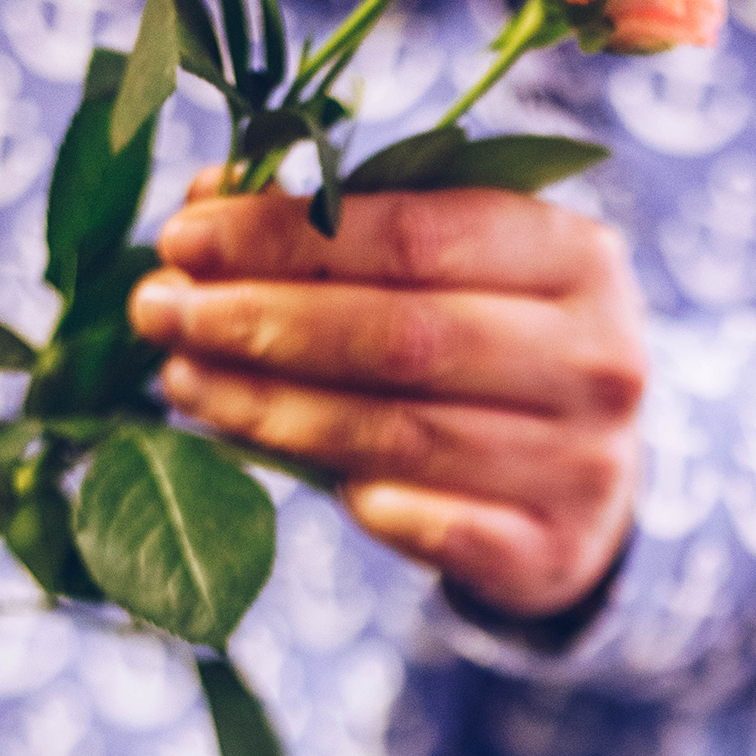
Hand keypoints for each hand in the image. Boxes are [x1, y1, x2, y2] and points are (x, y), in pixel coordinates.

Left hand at [127, 178, 646, 620]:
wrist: (584, 495)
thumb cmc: (493, 355)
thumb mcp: (451, 278)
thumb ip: (345, 235)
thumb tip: (203, 202)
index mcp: (577, 256)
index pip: (415, 233)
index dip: (287, 234)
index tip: (184, 236)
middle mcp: (596, 356)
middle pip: (400, 334)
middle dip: (260, 319)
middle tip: (159, 308)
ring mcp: (583, 463)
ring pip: (395, 432)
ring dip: (268, 407)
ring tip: (180, 380)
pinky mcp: (550, 553)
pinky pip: (428, 528)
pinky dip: (349, 498)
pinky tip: (270, 465)